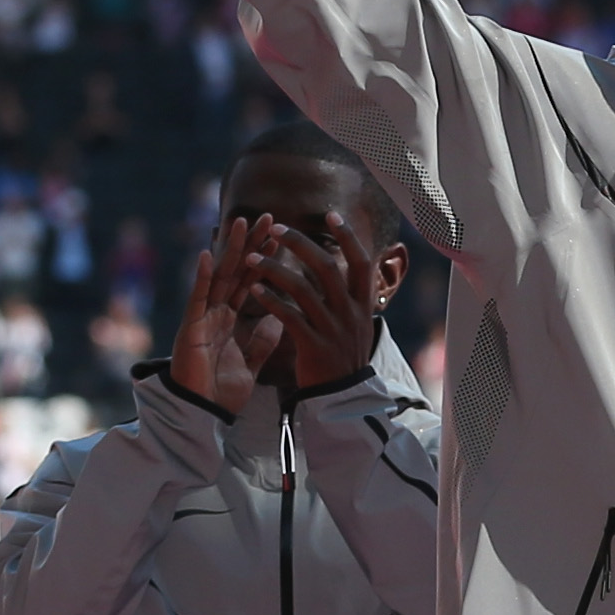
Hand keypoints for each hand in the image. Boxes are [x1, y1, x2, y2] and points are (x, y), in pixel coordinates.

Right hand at [165, 224, 285, 416]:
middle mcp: (216, 312)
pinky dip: (202, 277)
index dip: (263, 257)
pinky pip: (198, 298)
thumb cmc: (222, 390)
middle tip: (266, 217)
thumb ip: (263, 339)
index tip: (278, 235)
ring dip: (228, 249)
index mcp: (231, 318)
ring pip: (218, 277)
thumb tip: (280, 317)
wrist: (203, 414)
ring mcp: (203, 317)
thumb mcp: (252, 361)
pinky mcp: (191, 328)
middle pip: (236, 270)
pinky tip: (209, 255)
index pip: (250, 280)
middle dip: (250, 244)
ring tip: (238, 223)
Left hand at [237, 217, 377, 396]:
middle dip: (301, 243)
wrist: (341, 399)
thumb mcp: (354, 325)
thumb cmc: (341, 357)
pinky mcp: (313, 346)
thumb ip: (347, 298)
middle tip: (277, 229)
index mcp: (362, 306)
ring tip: (251, 258)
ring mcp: (332, 330)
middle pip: (328, 267)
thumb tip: (342, 268)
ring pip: (303, 289)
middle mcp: (350, 314)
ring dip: (275, 269)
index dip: (348, 237)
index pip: (361, 262)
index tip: (331, 215)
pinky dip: (270, 301)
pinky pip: (288, 317)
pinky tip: (253, 290)